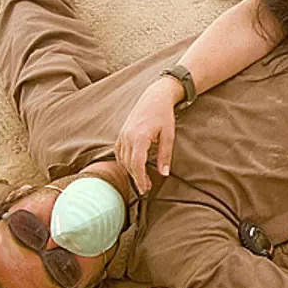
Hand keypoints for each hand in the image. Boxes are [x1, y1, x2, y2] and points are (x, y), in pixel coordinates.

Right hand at [115, 77, 182, 193]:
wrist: (154, 98)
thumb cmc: (163, 115)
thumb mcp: (168, 135)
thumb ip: (165, 155)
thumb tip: (164, 174)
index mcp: (139, 137)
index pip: (137, 164)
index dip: (140, 179)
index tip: (145, 189)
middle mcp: (127, 136)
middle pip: (129, 164)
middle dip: (136, 178)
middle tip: (146, 189)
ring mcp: (122, 135)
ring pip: (122, 159)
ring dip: (131, 171)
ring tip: (142, 180)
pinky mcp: (121, 134)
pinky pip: (119, 152)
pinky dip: (124, 162)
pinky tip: (133, 168)